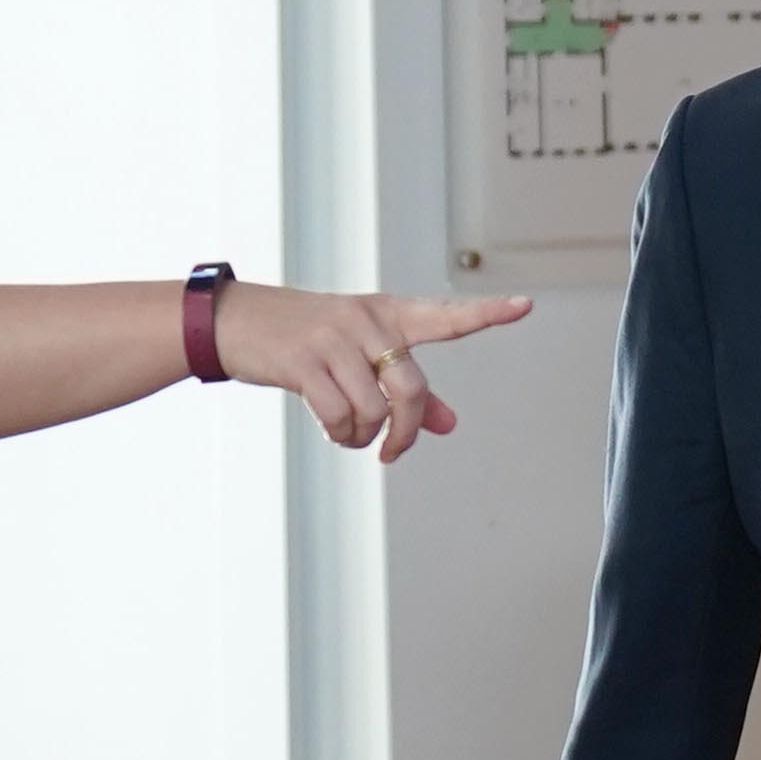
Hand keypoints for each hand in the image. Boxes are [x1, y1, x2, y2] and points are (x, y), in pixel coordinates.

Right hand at [212, 284, 532, 463]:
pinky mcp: (303, 362)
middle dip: (407, 431)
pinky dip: (341, 435)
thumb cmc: (307, 337)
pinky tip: (333, 430)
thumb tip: (449, 424)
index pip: (446, 317)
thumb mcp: (360, 352)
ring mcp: (335, 340)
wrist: (235, 321)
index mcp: (389, 314)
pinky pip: (340, 416)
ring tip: (348, 432)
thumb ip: (408, 387)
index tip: (525, 306)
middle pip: (412, 390)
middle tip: (394, 452)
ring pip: (375, 410)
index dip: (487, 313)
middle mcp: (367, 322)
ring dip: (364, 436)